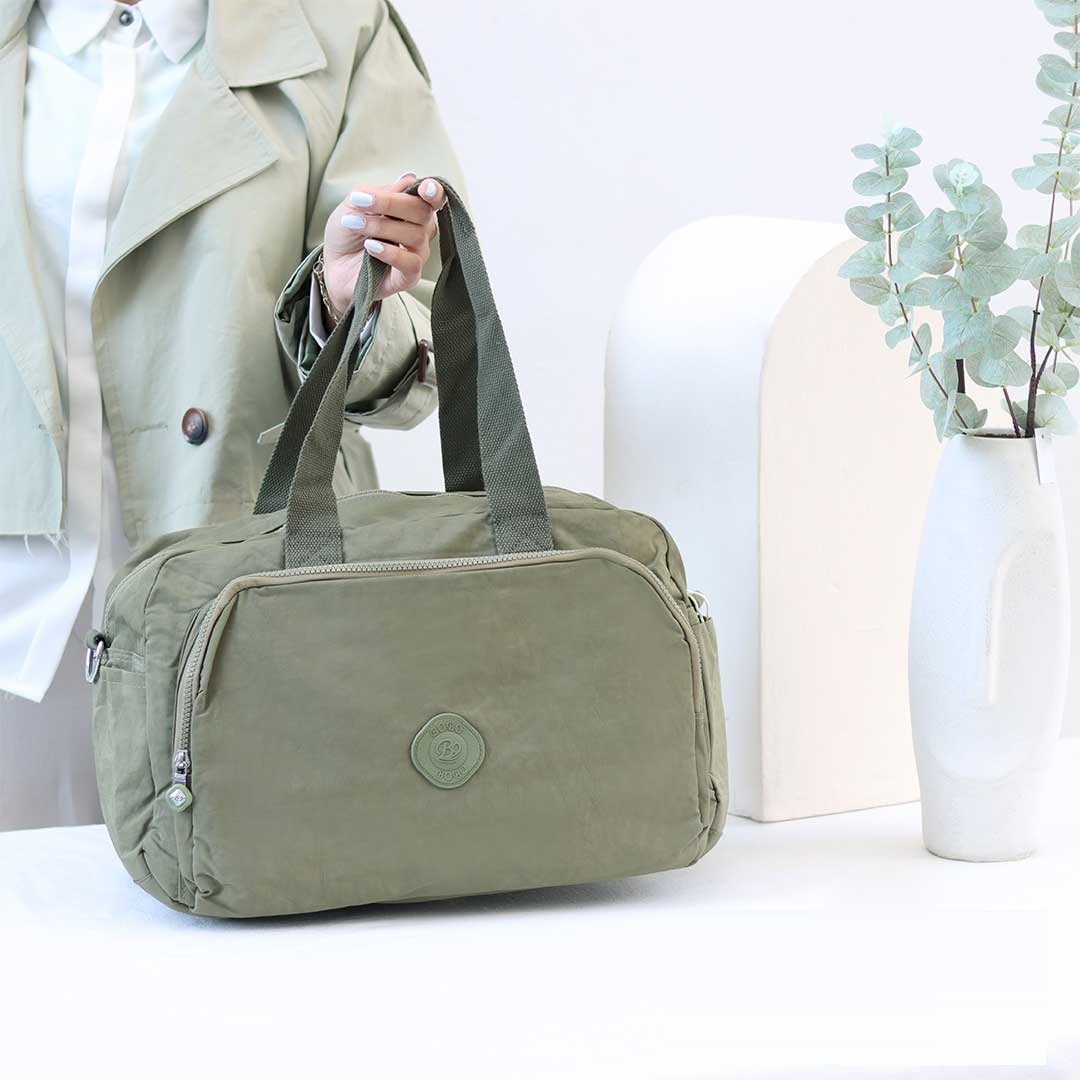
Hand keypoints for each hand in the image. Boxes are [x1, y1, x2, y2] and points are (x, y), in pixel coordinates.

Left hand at [321, 173, 445, 319]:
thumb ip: (380, 191)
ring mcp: (416, 255)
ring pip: (416, 236)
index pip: (433, 198)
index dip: (434, 191)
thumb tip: (409, 179)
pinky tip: (370, 246)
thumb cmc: (347, 232)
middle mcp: (420, 231)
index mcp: (411, 209)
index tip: (424, 187)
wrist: (332, 264)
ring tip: (354, 224)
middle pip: (423, 212)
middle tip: (360, 201)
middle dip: (390, 203)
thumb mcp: (355, 203)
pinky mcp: (408, 277)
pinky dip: (390, 253)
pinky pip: (411, 264)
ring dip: (381, 227)